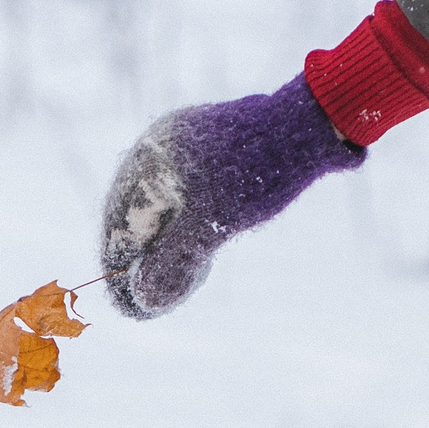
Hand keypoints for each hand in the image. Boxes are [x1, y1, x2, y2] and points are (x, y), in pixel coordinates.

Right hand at [98, 76, 363, 319]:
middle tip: (149, 299)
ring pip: (165, 207)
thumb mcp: (211, 225)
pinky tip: (200, 252)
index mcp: (149, 160)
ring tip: (175, 283)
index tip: (129, 303)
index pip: (119, 220)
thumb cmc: (256, 172)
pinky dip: (187, 229)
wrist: (309, 124)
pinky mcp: (214, 154)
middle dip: (143, 260)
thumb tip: (144, 298)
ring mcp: (187, 149)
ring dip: (166, 246)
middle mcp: (161, 150)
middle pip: (138, 215)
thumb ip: (174, 260)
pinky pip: (187, 198)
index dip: (120, 266)